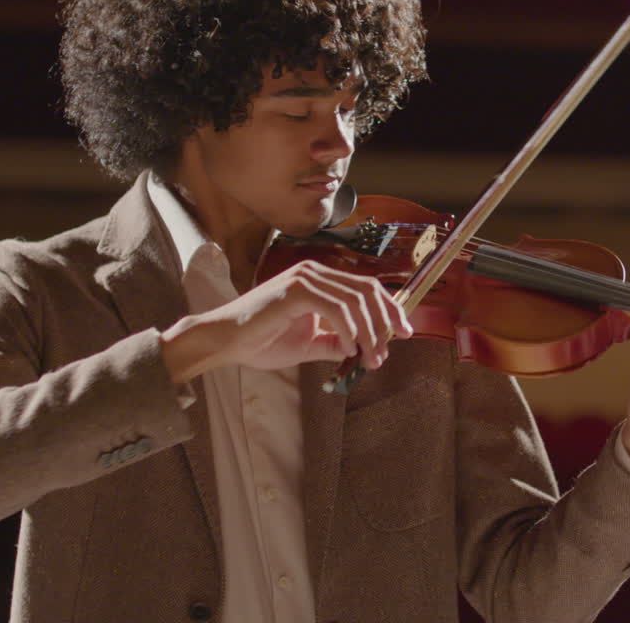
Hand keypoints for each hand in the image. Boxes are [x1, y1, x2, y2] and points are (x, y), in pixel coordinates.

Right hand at [161, 259, 412, 382]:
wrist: (226, 341)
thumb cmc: (261, 341)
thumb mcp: (309, 344)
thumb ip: (335, 342)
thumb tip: (362, 349)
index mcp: (320, 281)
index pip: (366, 288)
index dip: (389, 309)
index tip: (403, 333)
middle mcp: (315, 273)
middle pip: (367, 290)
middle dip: (385, 321)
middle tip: (387, 351)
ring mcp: (305, 278)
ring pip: (355, 301)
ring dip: (368, 333)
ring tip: (368, 358)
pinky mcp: (296, 290)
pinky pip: (336, 308)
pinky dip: (348, 330)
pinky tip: (349, 349)